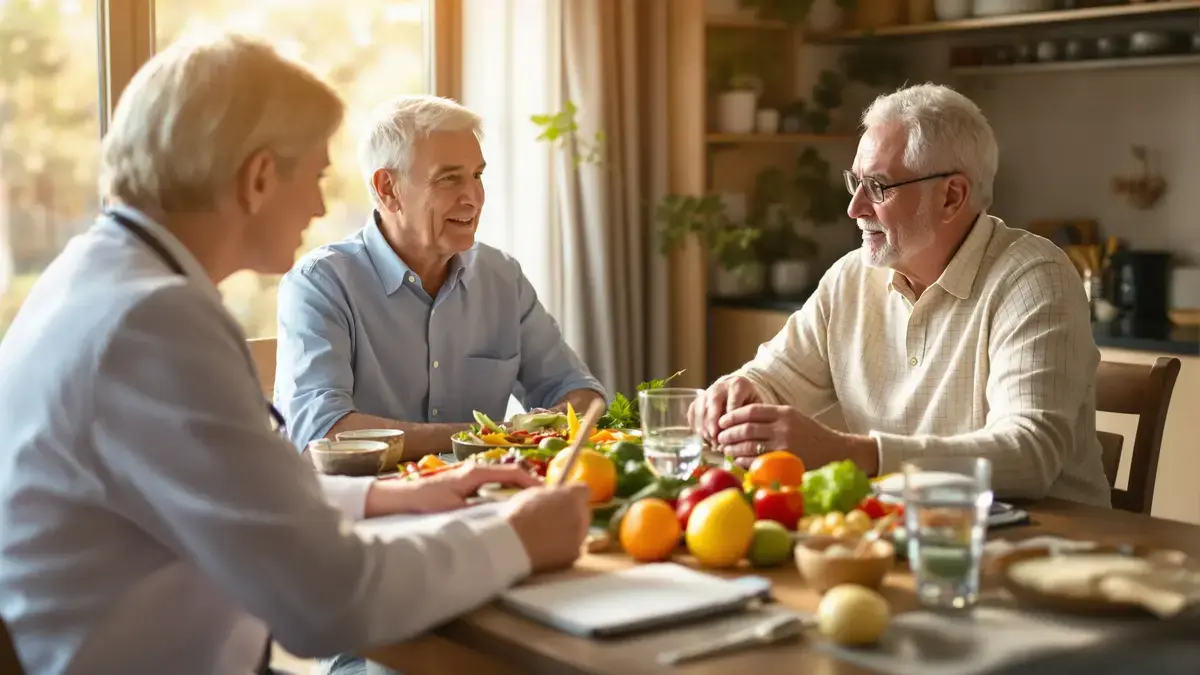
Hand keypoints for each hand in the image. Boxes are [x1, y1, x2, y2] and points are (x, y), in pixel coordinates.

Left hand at [365, 463, 541, 516]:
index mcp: (476, 473)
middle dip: (529, 487)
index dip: (532, 483)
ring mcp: (471, 477)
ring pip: (503, 482)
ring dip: (518, 492)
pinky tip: (507, 511)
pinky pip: (493, 488)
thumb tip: (504, 516)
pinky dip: (505, 496)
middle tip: (544, 503)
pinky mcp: (466, 486)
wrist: (399, 499)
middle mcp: (476, 471)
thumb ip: (479, 511)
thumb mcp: (453, 509)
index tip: (546, 495)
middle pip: (511, 475)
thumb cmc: (424, 502)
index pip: (512, 472)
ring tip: (530, 507)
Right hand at [504, 483, 591, 572]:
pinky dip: (563, 550)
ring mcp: (580, 535)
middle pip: (583, 512)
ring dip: (568, 533)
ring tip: (546, 537)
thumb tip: (555, 496)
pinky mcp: (575, 554)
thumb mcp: (534, 494)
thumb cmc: (518, 515)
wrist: (512, 544)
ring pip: (579, 532)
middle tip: (553, 521)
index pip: (583, 490)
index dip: (573, 495)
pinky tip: (547, 550)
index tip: (565, 500)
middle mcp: (582, 514)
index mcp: (572, 495)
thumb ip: (551, 494)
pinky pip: (573, 549)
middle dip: (572, 514)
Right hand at [692, 376, 761, 442]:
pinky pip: (692, 412)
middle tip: (715, 438)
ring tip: (710, 440)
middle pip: (713, 404)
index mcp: (738, 385)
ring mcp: (707, 391)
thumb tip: (742, 440)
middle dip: (713, 423)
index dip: (731, 421)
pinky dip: (696, 425)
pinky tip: (704, 436)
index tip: (731, 434)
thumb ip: (751, 419)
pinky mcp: (697, 399)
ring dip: (704, 426)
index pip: (733, 404)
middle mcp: (720, 385)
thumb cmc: (749, 401)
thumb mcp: (756, 406)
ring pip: (701, 409)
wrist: (736, 389)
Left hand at [715, 404, 841, 468]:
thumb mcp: (793, 418)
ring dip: (733, 448)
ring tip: (725, 450)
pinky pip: (757, 461)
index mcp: (783, 412)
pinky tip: (738, 461)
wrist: (835, 450)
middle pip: (746, 428)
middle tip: (719, 438)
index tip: (722, 422)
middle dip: (728, 434)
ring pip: (749, 445)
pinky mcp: (785, 461)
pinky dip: (744, 461)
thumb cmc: (811, 434)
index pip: (751, 411)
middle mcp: (783, 427)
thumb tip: (740, 421)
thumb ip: (771, 417)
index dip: (732, 416)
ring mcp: (784, 444)